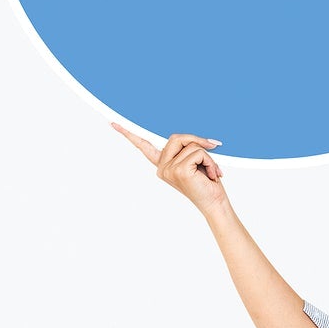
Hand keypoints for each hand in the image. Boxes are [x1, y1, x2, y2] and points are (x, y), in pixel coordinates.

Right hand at [111, 123, 227, 215]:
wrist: (215, 204)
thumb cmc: (208, 183)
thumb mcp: (196, 161)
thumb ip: (188, 149)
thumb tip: (200, 139)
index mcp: (162, 165)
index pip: (143, 147)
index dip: (128, 134)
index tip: (113, 123)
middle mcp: (162, 168)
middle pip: (176, 137)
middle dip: (197, 141)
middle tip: (213, 147)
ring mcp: (168, 170)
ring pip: (190, 145)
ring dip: (207, 155)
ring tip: (211, 171)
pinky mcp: (178, 170)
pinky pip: (197, 152)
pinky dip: (210, 161)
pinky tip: (212, 175)